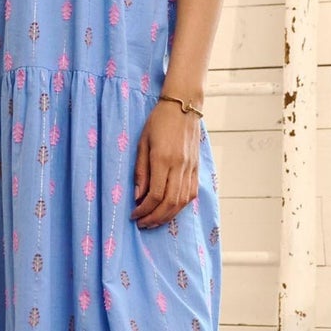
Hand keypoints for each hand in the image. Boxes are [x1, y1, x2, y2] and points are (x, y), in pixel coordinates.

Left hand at [130, 101, 201, 228]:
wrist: (184, 106)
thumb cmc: (158, 121)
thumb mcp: (142, 142)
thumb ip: (140, 170)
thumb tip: (138, 196)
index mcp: (163, 159)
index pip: (156, 194)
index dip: (144, 209)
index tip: (134, 214)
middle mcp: (179, 166)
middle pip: (170, 203)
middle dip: (155, 218)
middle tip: (142, 224)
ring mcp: (190, 168)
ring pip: (182, 201)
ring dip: (167, 216)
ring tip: (154, 221)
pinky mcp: (196, 168)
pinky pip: (191, 193)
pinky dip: (180, 206)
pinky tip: (169, 210)